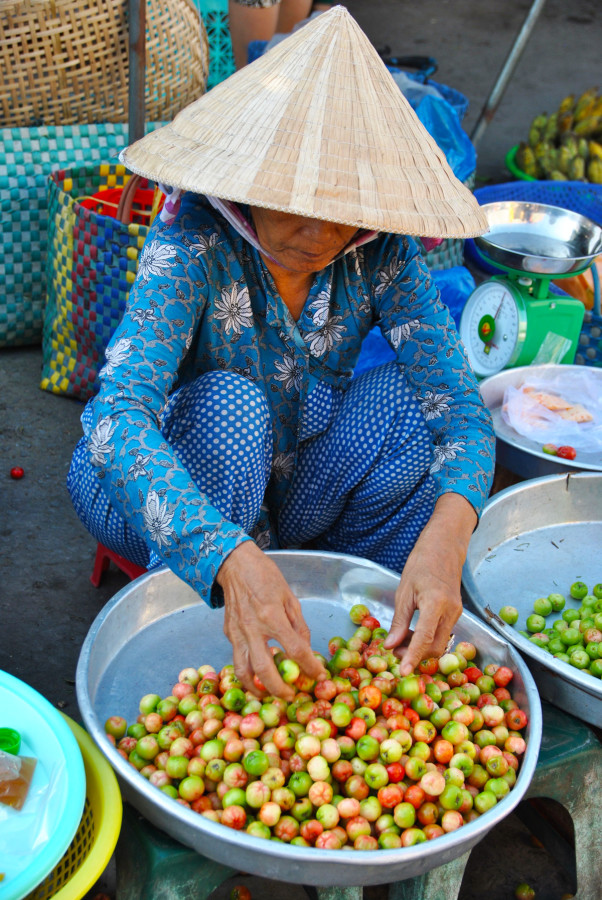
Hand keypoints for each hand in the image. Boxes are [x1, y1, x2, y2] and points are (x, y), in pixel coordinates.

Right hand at [216, 541, 327, 700]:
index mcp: (272, 616)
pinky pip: (237, 659)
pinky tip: (258, 675)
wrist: (235, 565)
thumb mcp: (290, 598)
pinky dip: (247, 672)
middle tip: (291, 697)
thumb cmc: (266, 577)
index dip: (309, 667)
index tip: (319, 676)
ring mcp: (237, 633)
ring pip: (243, 671)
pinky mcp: (228, 634)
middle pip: (265, 669)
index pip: (295, 650)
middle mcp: (252, 628)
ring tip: (269, 695)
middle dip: (279, 689)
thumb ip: (299, 626)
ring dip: (257, 689)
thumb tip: (306, 651)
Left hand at [383, 494, 476, 673]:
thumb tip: (390, 646)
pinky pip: (442, 633)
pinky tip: (413, 633)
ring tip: (400, 641)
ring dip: (421, 648)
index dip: (413, 658)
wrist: (445, 546)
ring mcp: (457, 613)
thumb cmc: (421, 563)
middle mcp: (451, 612)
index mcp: (436, 603)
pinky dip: (428, 639)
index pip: (425, 639)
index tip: (403, 672)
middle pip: (435, 647)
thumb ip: (399, 621)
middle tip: (394, 651)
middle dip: (415, 655)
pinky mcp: (456, 612)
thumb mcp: (404, 591)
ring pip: (440, 642)